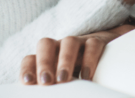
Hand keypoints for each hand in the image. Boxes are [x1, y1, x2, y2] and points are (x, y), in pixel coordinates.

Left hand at [20, 24, 134, 84]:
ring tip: (63, 79)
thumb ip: (55, 90)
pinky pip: (92, 45)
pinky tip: (87, 76)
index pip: (30, 58)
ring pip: (68, 42)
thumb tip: (50, 96)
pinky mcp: (97, 41)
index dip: (27, 68)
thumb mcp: (64, 82)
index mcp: (47, 58)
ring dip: (64, 60)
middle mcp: (60, 48)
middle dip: (44, 62)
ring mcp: (79, 43)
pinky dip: (89, 59)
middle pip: (45, 44)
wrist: (106, 54)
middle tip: (46, 81)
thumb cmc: (78, 74)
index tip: (28, 82)